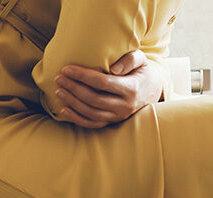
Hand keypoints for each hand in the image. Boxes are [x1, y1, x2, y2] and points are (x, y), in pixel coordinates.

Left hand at [52, 50, 166, 128]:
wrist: (153, 90)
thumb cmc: (142, 71)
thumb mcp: (141, 60)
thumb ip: (130, 59)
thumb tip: (113, 69)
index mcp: (131, 89)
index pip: (102, 83)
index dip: (82, 76)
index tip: (67, 68)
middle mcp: (125, 106)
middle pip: (93, 98)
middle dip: (73, 88)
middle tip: (59, 78)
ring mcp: (118, 116)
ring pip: (91, 113)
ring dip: (72, 103)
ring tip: (58, 91)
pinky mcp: (113, 122)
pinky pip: (92, 124)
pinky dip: (77, 119)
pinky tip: (64, 110)